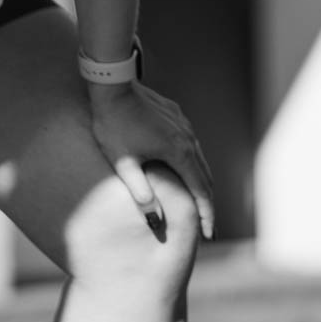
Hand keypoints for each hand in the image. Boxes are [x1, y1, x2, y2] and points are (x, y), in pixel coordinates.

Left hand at [88, 81, 215, 240]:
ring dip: (200, 182)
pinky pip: (190, 144)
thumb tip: (156, 222)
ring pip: (200, 159)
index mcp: (179, 152)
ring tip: (196, 202)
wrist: (112, 86)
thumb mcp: (124, 164)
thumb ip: (141, 194)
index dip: (206, 215)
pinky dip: (193, 163)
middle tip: (205, 225)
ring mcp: (184, 124)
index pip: (201, 191)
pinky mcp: (176, 115)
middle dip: (207, 202)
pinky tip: (184, 170)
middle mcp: (188, 138)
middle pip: (206, 176)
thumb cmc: (114, 125)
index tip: (208, 235)